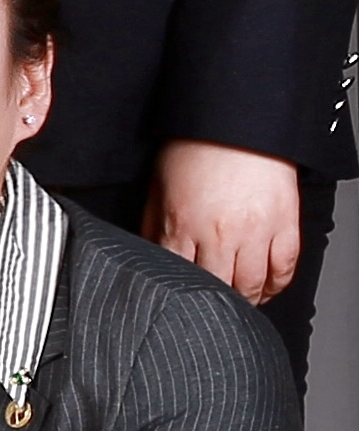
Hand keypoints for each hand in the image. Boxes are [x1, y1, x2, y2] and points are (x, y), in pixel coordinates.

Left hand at [149, 141, 301, 305]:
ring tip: (237, 302)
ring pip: (251, 285)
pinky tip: (266, 288)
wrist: (237, 123)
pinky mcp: (285, 225)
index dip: (176, 292)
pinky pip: (284, 268)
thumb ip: (152, 226)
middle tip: (209, 306)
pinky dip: (276, 285)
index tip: (177, 299)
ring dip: (244, 299)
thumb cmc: (194, 149)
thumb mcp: (158, 188)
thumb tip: (146, 254)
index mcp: (182, 225)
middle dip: (211, 302)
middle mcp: (219, 234)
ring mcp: (256, 232)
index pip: (175, 275)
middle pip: (216, 288)